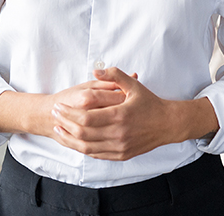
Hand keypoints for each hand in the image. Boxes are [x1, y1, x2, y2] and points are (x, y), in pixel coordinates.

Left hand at [50, 67, 216, 160]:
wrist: (168, 124)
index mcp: (120, 115)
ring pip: (86, 147)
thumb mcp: (134, 86)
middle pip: (82, 132)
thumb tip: (95, 69)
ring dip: (69, 138)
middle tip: (55, 115)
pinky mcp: (121, 155)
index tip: (58, 106)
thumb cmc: (150, 103)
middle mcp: (119, 134)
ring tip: (59, 129)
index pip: (85, 117)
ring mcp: (120, 147)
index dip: (68, 113)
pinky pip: (97, 154)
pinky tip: (75, 140)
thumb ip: (114, 75)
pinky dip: (83, 148)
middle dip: (64, 123)